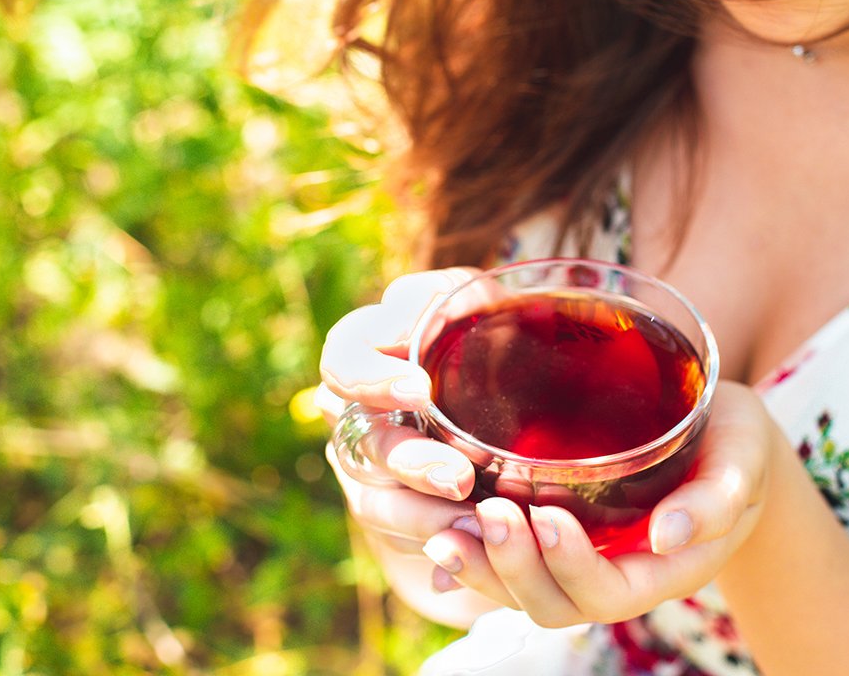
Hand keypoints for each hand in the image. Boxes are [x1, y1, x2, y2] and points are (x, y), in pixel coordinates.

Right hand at [318, 268, 484, 573]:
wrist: (505, 395)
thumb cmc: (476, 330)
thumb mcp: (471, 303)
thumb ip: (457, 299)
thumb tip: (452, 308)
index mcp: (360, 352)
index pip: (342, 361)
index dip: (370, 379)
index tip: (419, 389)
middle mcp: (353, 414)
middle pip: (365, 444)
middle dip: (412, 464)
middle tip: (459, 477)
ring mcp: (368, 470)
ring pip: (376, 502)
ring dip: (423, 517)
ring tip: (474, 523)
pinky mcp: (392, 515)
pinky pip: (404, 541)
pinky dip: (440, 547)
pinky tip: (474, 549)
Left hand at [417, 381, 777, 625]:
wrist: (722, 436)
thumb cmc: (736, 446)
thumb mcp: (743, 462)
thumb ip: (716, 499)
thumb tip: (670, 534)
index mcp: (661, 569)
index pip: (607, 593)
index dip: (570, 566)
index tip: (544, 515)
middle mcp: (614, 574)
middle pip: (551, 604)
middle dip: (513, 568)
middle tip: (485, 513)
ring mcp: (580, 558)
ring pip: (519, 589)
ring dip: (479, 566)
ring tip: (442, 530)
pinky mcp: (556, 533)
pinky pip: (508, 559)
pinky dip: (471, 551)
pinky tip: (437, 527)